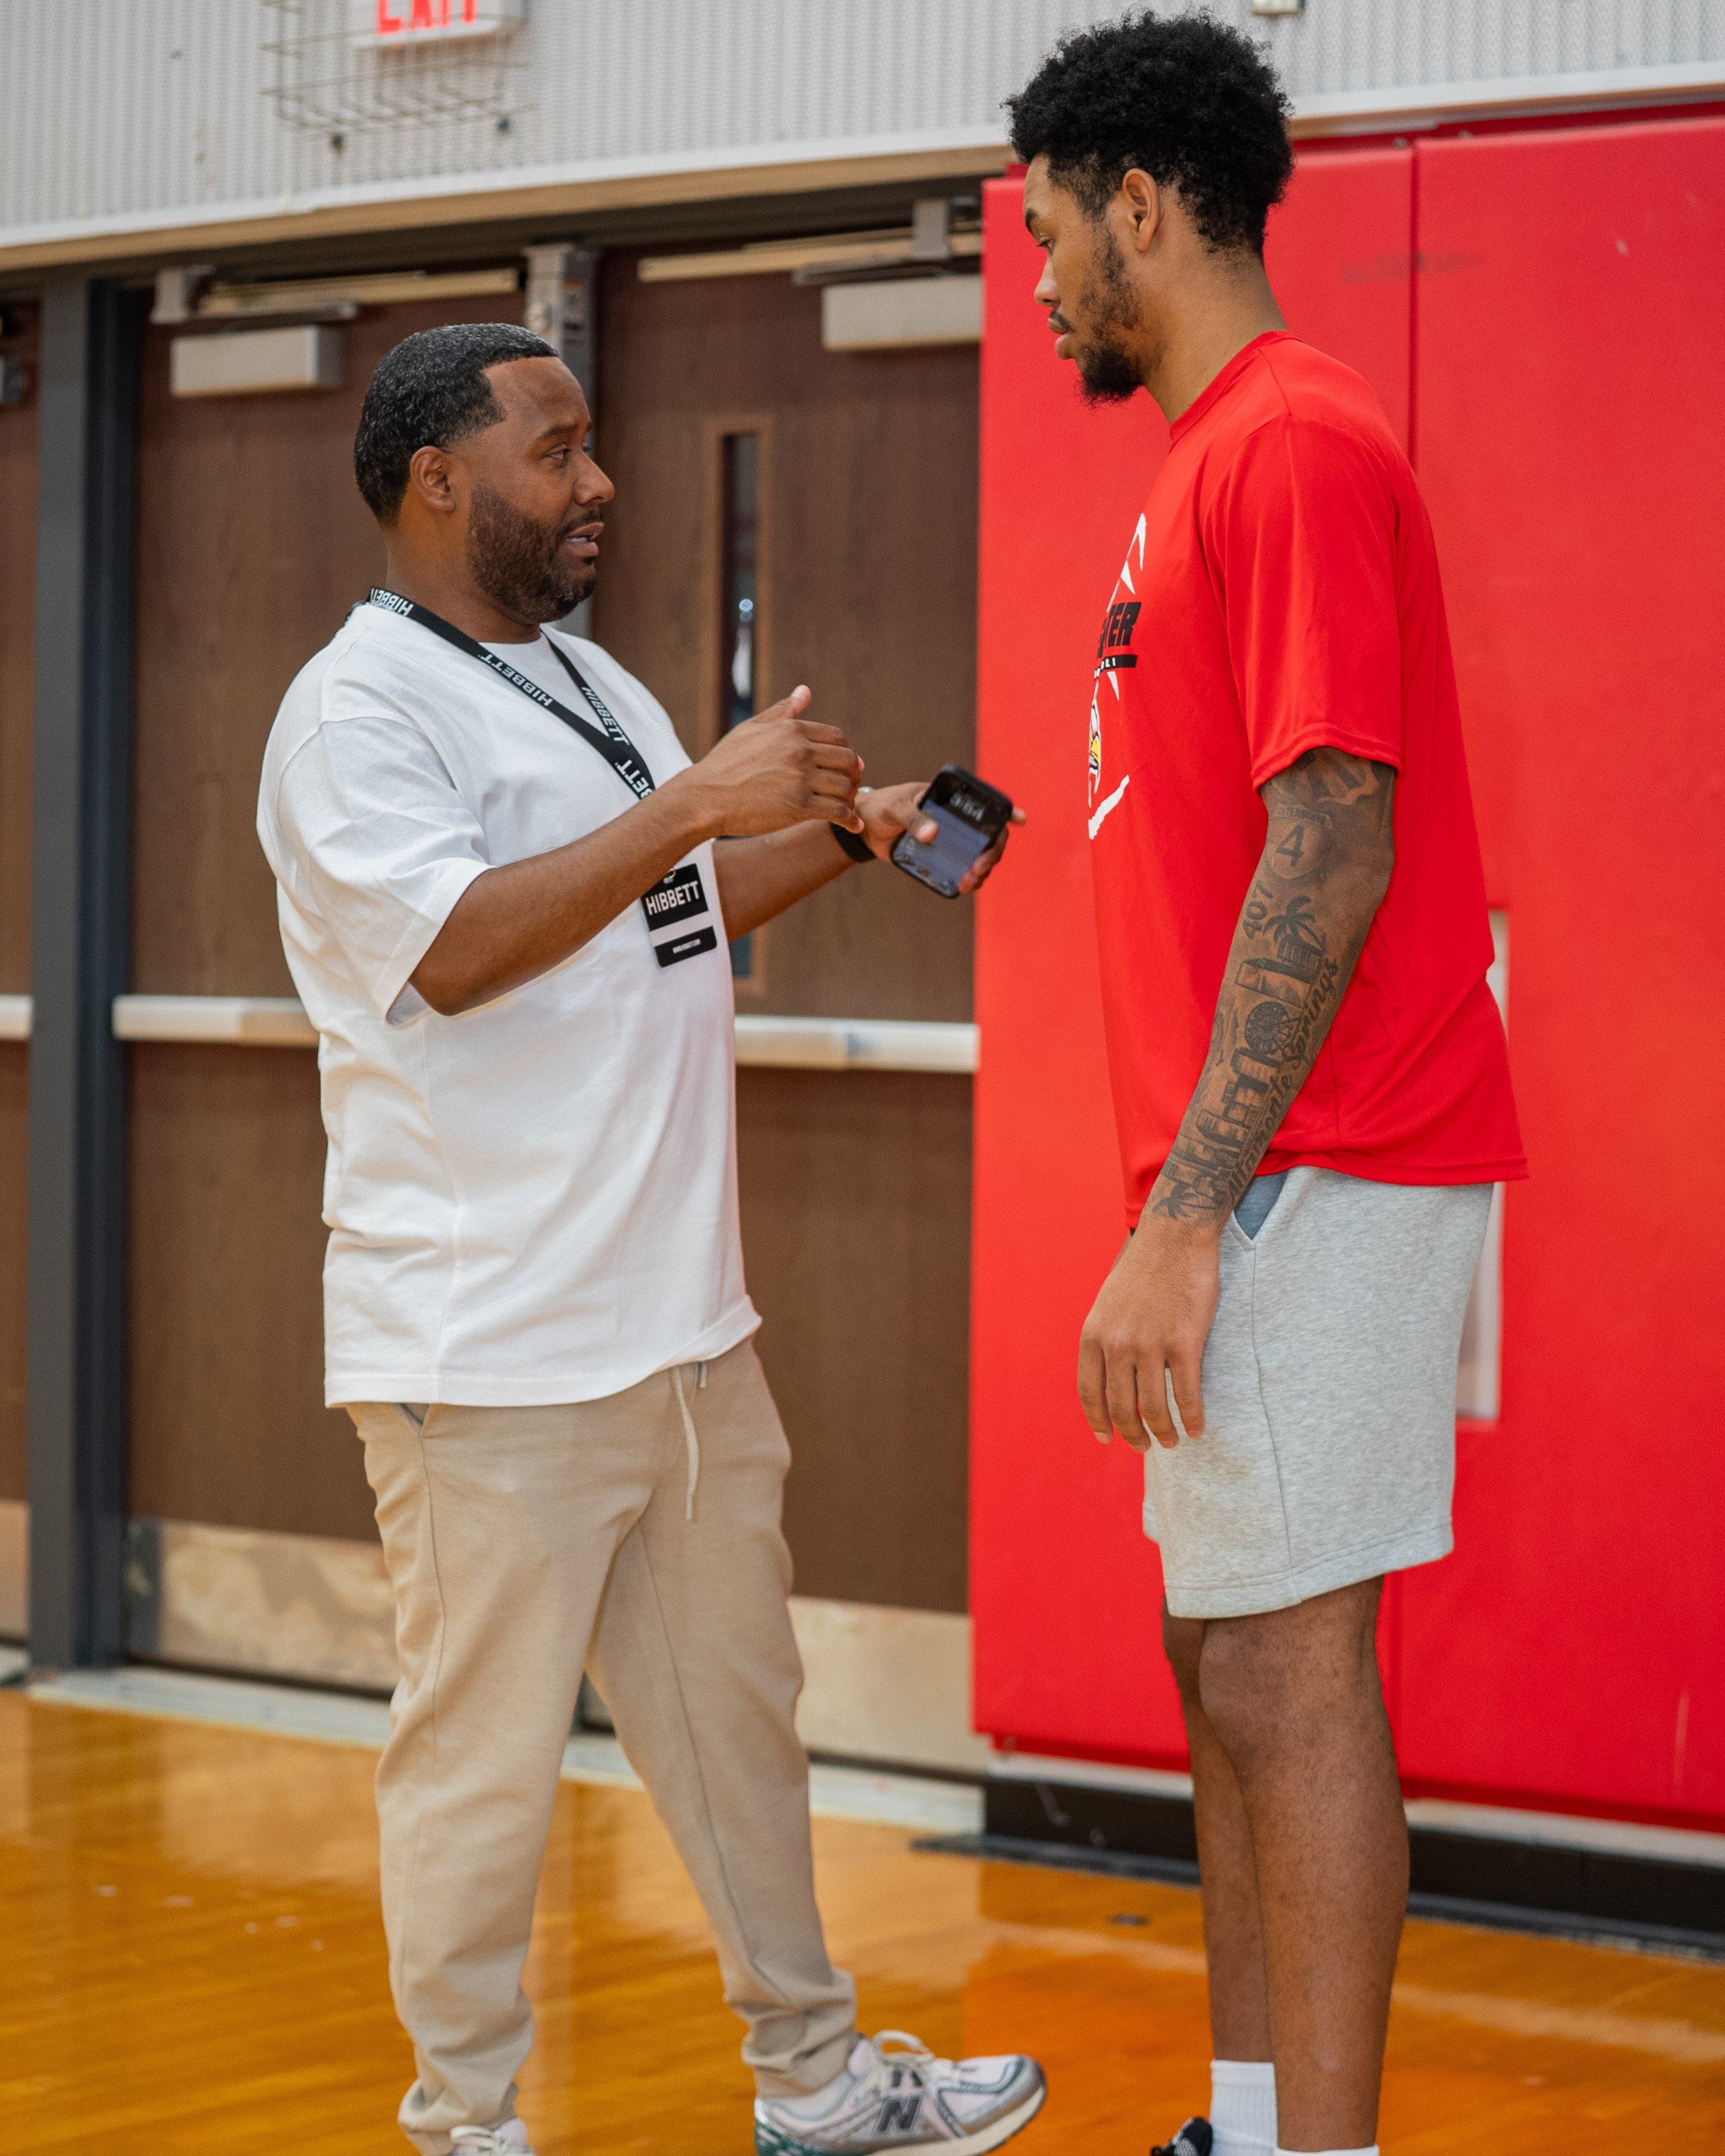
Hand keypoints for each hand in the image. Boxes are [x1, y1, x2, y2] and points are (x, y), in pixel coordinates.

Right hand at [675, 688, 863, 837]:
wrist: (706, 796)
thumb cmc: (726, 762)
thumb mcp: (752, 728)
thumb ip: (783, 711)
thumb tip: (805, 691)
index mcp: (792, 730)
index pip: (837, 737)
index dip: (846, 752)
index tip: (846, 765)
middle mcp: (800, 751)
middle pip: (847, 760)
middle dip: (853, 774)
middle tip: (852, 786)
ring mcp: (801, 779)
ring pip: (845, 786)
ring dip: (852, 797)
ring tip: (849, 805)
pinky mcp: (799, 807)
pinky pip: (838, 811)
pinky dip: (850, 819)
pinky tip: (853, 825)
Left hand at [855, 782, 1027, 892]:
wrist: (864, 827)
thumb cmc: (881, 807)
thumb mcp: (896, 809)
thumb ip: (913, 819)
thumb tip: (933, 835)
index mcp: (950, 799)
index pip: (984, 804)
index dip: (1007, 812)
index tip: (1021, 820)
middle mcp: (957, 818)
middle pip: (989, 835)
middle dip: (991, 853)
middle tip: (978, 869)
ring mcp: (952, 838)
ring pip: (980, 853)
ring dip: (982, 869)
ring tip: (968, 882)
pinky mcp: (943, 855)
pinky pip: (965, 866)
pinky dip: (971, 877)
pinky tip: (966, 886)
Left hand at [1077, 1217, 1221, 1450]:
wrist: (1174, 1238)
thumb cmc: (1143, 1269)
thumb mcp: (1108, 1304)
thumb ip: (1106, 1339)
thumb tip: (1113, 1375)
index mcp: (1093, 1335)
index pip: (1089, 1392)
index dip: (1098, 1420)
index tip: (1106, 1438)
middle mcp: (1117, 1344)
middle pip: (1121, 1407)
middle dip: (1132, 1435)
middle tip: (1144, 1447)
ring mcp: (1150, 1345)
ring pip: (1154, 1408)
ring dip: (1164, 1432)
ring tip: (1172, 1442)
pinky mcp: (1184, 1343)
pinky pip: (1187, 1394)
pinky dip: (1192, 1417)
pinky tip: (1197, 1428)